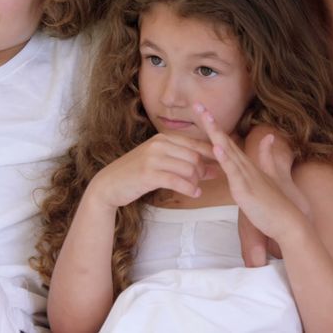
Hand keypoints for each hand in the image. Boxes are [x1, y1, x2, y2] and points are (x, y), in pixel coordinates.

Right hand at [88, 132, 218, 208]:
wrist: (109, 184)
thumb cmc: (136, 174)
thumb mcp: (157, 160)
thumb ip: (180, 159)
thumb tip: (209, 166)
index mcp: (162, 139)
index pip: (194, 143)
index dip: (210, 154)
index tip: (222, 163)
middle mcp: (159, 145)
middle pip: (194, 156)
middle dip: (205, 169)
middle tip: (209, 178)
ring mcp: (153, 158)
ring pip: (188, 168)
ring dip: (197, 180)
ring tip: (197, 188)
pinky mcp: (149, 174)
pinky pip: (178, 181)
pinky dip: (190, 188)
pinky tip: (195, 194)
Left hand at [196, 104, 308, 242]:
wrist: (288, 221)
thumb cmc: (276, 203)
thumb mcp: (269, 176)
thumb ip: (267, 156)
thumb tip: (269, 137)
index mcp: (246, 164)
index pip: (227, 141)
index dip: (214, 126)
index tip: (202, 110)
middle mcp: (245, 166)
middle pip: (224, 139)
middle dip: (210, 122)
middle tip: (197, 104)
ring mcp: (245, 176)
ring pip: (227, 150)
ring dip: (215, 133)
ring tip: (205, 117)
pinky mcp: (245, 188)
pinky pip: (233, 172)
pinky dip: (225, 158)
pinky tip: (217, 147)